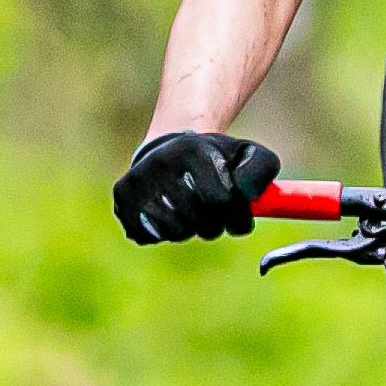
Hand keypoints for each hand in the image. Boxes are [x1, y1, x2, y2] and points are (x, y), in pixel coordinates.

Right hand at [116, 129, 281, 243]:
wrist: (171, 149)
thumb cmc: (217, 160)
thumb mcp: (248, 155)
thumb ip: (262, 170)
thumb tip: (248, 196)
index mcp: (195, 149)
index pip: (222, 201)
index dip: (237, 218)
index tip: (240, 218)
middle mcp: (162, 162)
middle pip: (200, 222)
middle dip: (215, 226)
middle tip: (216, 216)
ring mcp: (139, 180)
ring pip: (176, 232)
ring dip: (190, 229)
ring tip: (191, 210)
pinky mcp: (123, 197)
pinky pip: (149, 236)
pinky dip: (164, 232)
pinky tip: (168, 213)